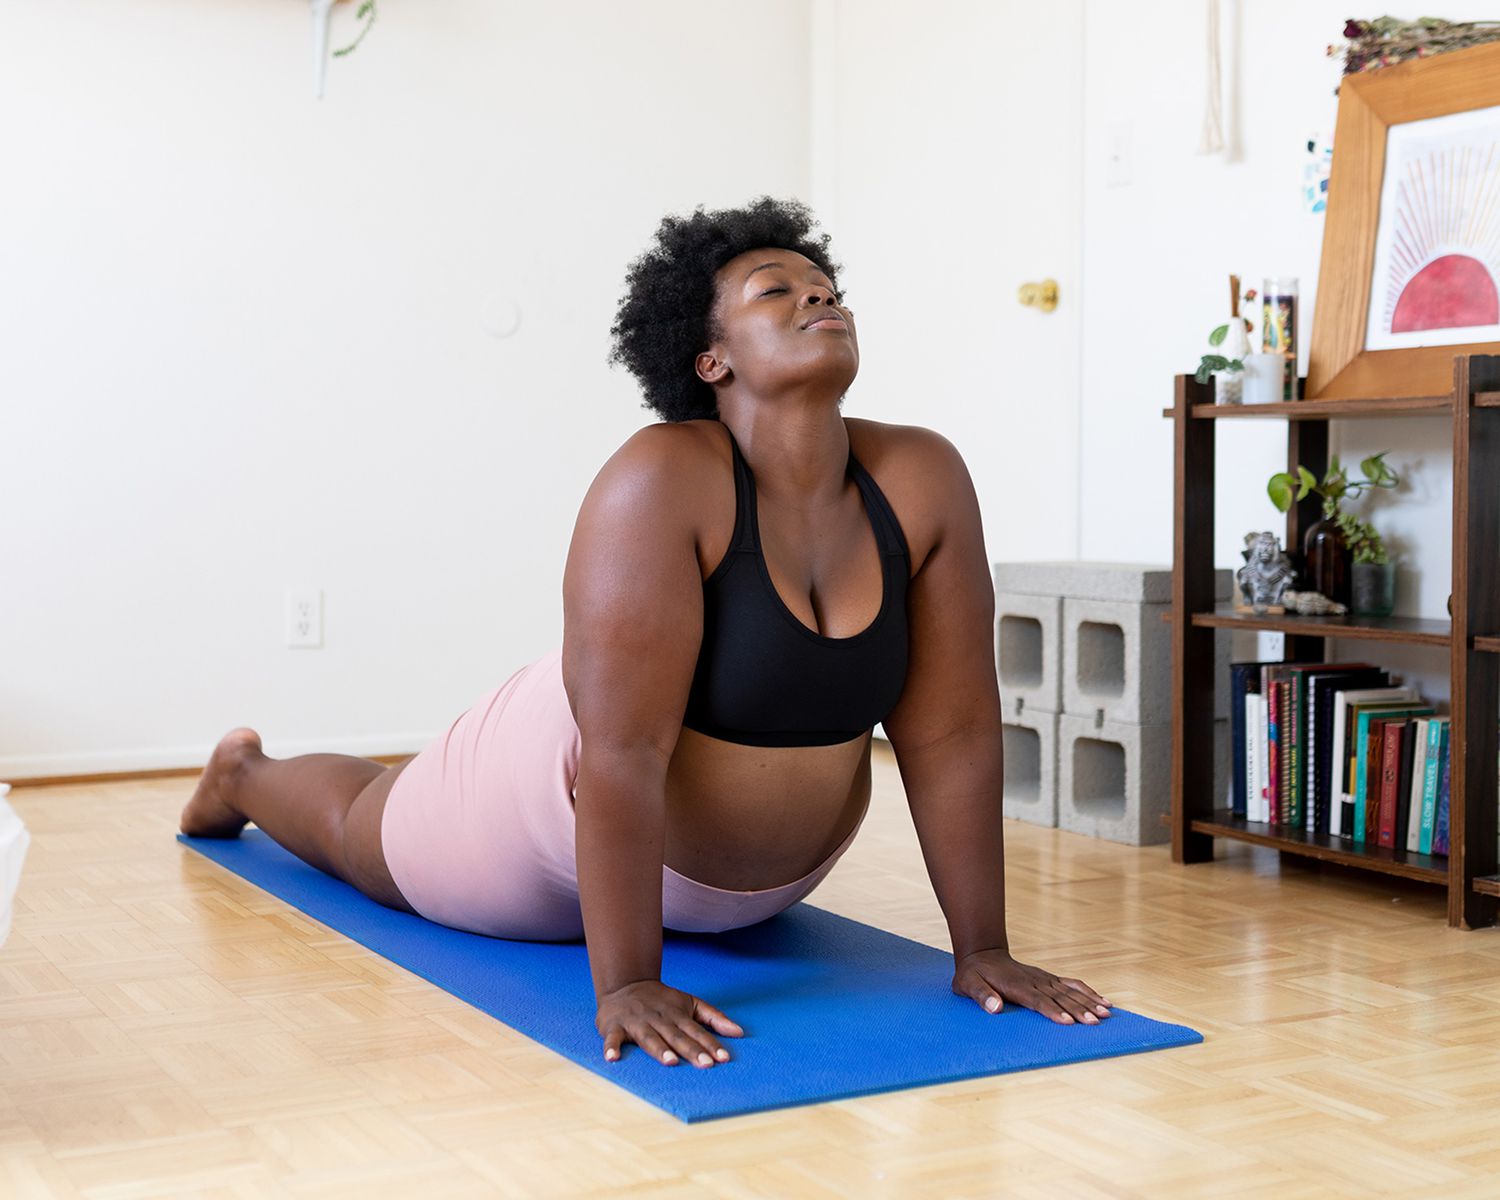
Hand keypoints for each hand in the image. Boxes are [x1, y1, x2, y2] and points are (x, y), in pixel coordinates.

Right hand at [596, 980, 742, 1067]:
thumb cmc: (662, 999)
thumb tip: (740, 1032)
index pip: (696, 1031)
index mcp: (677, 1014)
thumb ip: (714, 1017)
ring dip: (659, 1049)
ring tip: (671, 1062)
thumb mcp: (690, 1003)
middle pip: (676, 1036)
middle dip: (691, 1050)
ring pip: (649, 1037)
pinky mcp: (615, 1026)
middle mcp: (658, 1018)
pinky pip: (612, 1038)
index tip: (724, 1058)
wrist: (625, 982)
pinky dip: (611, 1047)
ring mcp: (636, 1022)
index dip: (710, 1044)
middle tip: (706, 1064)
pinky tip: (613, 1058)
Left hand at [952, 948, 1111, 1024]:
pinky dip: (1087, 991)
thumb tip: (995, 1008)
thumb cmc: (974, 974)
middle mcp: (1034, 981)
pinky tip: (1102, 1000)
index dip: (1053, 1011)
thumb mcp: (968, 984)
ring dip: (1088, 1002)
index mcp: (1016, 986)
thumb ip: (981, 996)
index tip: (1068, 1021)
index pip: (1038, 1001)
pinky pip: (1071, 984)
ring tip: (1106, 1013)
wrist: (982, 953)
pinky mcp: (1048, 978)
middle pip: (1059, 997)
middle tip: (1095, 1022)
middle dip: (1078, 1010)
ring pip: (1069, 991)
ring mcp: (1043, 978)